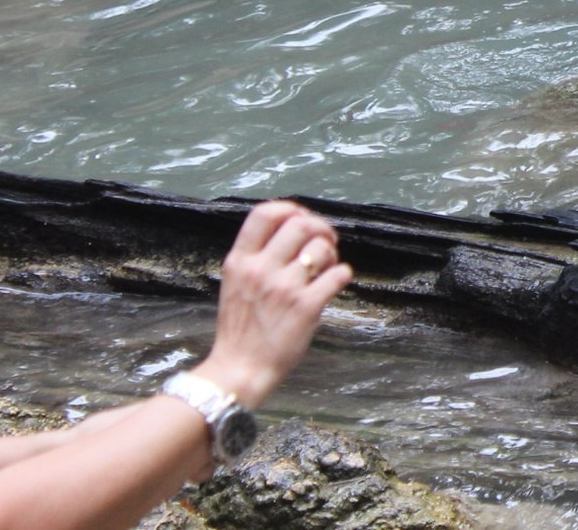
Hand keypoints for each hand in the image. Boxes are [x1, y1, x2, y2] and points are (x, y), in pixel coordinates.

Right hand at [193, 201, 352, 408]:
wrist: (239, 369)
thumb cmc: (240, 329)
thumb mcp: (235, 284)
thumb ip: (257, 258)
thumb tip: (292, 230)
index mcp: (240, 261)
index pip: (264, 214)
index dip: (290, 209)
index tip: (302, 218)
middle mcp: (260, 269)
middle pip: (301, 224)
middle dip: (320, 228)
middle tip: (326, 242)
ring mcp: (284, 288)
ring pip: (322, 247)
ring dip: (331, 254)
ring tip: (326, 269)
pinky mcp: (306, 307)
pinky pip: (339, 274)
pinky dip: (342, 275)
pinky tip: (334, 283)